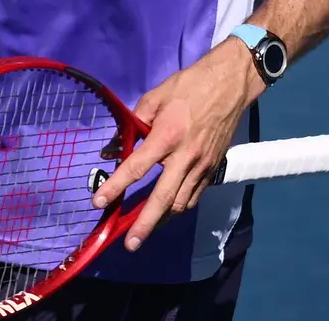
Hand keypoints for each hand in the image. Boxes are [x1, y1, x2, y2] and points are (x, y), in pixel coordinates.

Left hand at [91, 39, 264, 251]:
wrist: (229, 85)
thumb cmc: (188, 86)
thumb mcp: (155, 97)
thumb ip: (134, 124)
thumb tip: (115, 148)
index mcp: (167, 135)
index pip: (137, 167)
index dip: (115, 187)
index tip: (99, 202)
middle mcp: (185, 156)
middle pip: (163, 199)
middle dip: (145, 224)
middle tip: (130, 244)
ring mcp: (202, 165)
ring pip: (181, 203)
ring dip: (163, 219)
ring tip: (145, 230)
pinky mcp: (213, 168)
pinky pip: (194, 195)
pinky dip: (179, 207)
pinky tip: (168, 211)